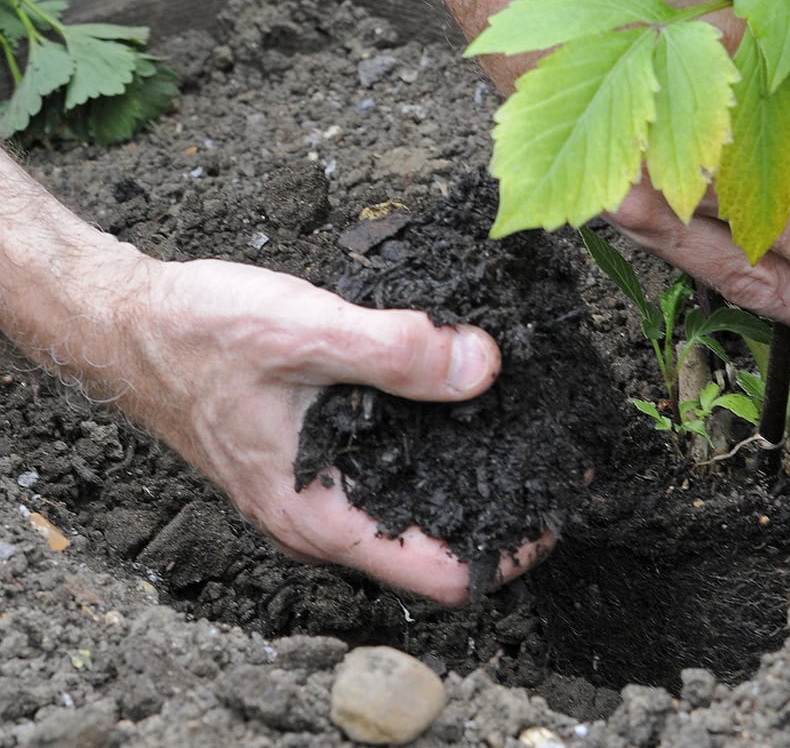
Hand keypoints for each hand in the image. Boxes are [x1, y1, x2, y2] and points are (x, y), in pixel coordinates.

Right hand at [130, 258, 550, 605]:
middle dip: (500, 504)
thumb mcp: (302, 330)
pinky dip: (433, 441)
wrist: (127, 323)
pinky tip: (460, 396)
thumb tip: (483, 365)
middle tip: (554, 453)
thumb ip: (395, 351)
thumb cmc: (194, 335)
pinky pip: (392, 467)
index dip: (509, 550)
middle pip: (436, 542)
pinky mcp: (316, 457)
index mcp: (320, 516)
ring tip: (523, 424)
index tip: (554, 503)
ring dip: (470, 470)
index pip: (441, 575)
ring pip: (415, 502)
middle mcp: (323, 516)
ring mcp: (318, 489)